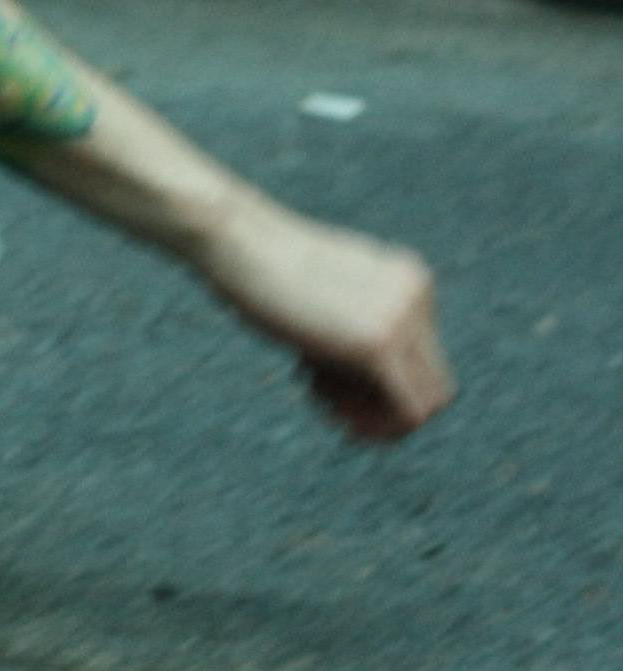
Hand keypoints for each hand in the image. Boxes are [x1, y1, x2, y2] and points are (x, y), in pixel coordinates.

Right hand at [189, 189, 453, 444]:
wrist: (237, 242)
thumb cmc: (261, 270)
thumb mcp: (324, 295)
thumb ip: (355, 326)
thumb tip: (368, 385)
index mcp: (411, 280)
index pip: (425, 358)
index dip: (385, 386)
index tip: (334, 383)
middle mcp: (418, 296)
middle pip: (433, 386)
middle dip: (384, 407)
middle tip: (329, 400)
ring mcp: (402, 319)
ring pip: (426, 406)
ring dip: (374, 418)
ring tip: (316, 391)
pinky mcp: (377, 345)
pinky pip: (408, 414)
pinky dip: (376, 428)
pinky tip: (329, 410)